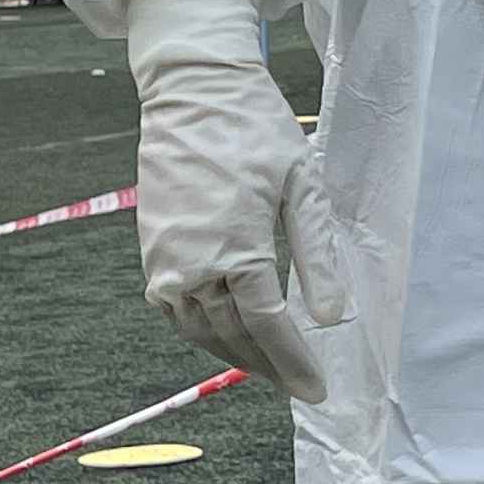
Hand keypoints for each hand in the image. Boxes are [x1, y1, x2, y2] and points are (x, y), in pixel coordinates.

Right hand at [122, 0, 349, 400]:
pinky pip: (175, 311)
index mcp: (237, 250)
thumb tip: (332, 319)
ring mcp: (166, 262)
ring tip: (269, 365)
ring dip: (235, 353)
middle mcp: (194, 266)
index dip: (295, 364)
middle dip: (269, 366)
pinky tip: (226, 331)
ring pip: (200, 331)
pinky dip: (202, 330)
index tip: (317, 391)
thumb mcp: (303, 185)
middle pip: (235, 337)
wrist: (192, 92)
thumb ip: (318, 255)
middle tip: (299, 384)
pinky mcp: (151, 253)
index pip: (269, 328)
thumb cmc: (256, 131)